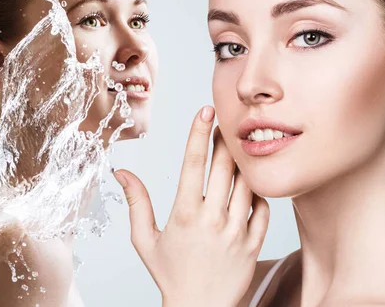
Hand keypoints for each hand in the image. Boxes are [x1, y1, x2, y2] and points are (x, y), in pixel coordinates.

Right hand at [113, 106, 269, 306]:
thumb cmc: (170, 274)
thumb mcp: (145, 239)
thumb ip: (136, 202)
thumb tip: (121, 172)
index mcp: (184, 214)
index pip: (193, 163)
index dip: (198, 132)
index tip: (205, 110)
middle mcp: (213, 219)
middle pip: (224, 166)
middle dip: (224, 138)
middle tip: (225, 122)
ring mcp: (237, 231)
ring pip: (246, 183)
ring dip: (243, 161)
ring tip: (239, 147)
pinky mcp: (254, 243)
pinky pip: (264, 208)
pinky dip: (259, 191)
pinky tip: (251, 182)